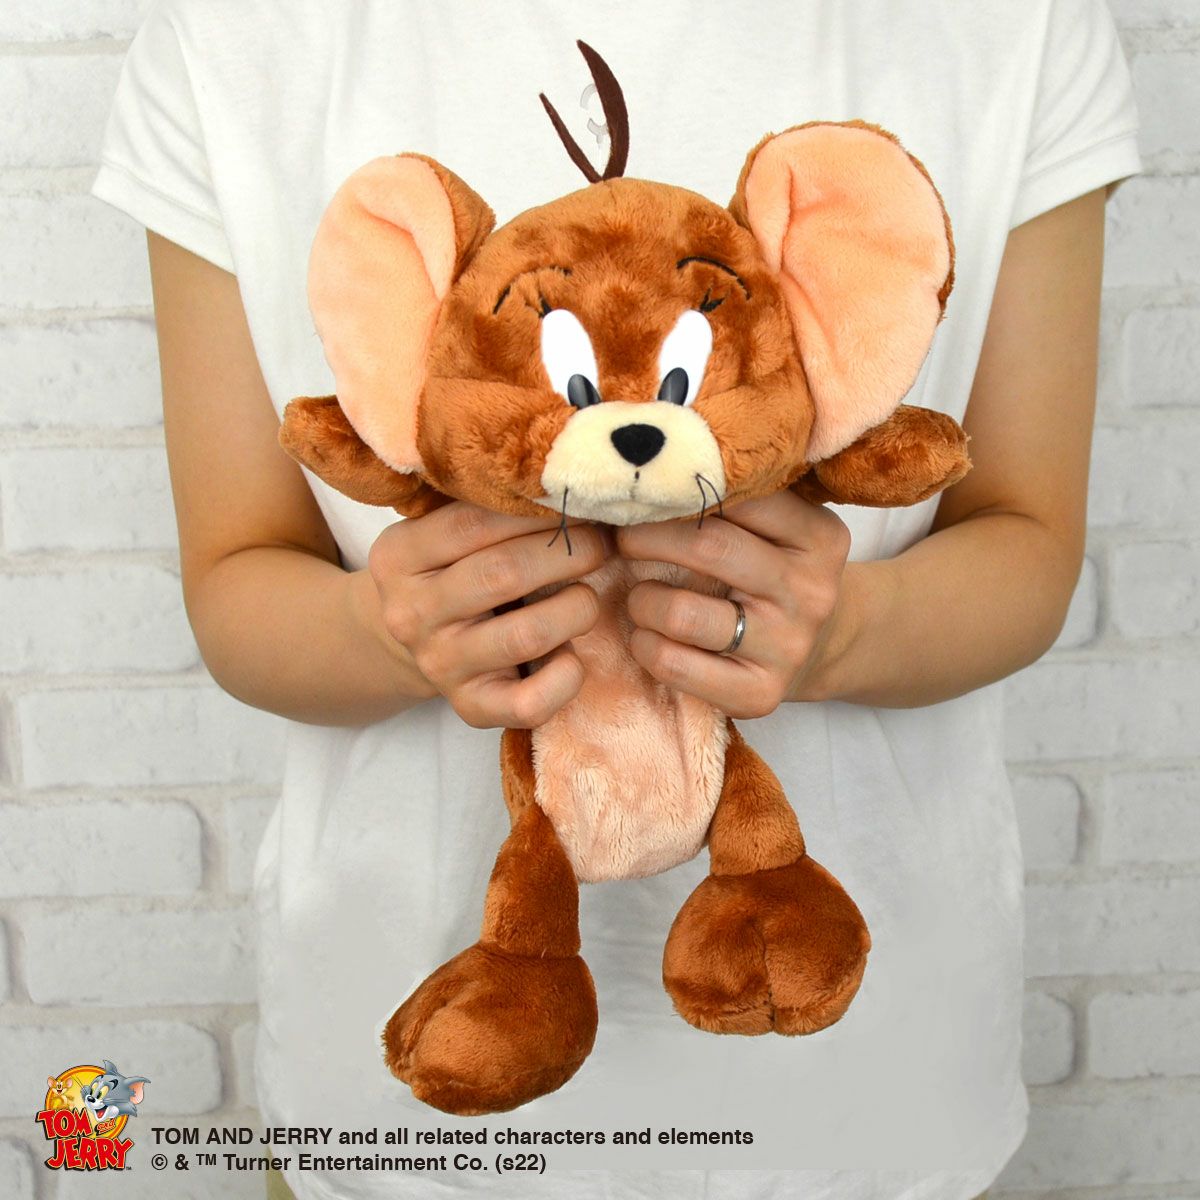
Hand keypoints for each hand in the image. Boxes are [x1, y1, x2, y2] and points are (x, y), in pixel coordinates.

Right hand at [367, 502, 609, 727]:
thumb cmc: (448, 571)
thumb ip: (483, 503)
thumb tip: (566, 471)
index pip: (474, 523)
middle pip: (504, 574)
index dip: (537, 511)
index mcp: (398, 557)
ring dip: (576, 609)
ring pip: (526, 635)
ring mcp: (440, 664)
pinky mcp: (471, 707)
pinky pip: (530, 702)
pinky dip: (567, 678)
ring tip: (587, 596)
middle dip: (568, 553)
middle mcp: (410, 613)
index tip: (578, 502)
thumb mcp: (440, 531)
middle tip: (602, 543)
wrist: (406, 644)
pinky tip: (574, 656)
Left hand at [616, 491, 851, 717]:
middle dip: (647, 537)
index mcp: (820, 537)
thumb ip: (738, 497)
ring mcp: (787, 646)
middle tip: (621, 536)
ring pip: (684, 613)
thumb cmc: (775, 573)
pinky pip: (675, 664)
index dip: (679, 490)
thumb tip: (651, 457)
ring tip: (638, 596)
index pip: (741, 496)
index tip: (644, 490)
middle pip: (709, 547)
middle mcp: (811, 591)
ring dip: (642, 600)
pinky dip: (645, 646)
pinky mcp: (760, 693)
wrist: (820, 650)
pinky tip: (646, 636)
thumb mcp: (779, 529)